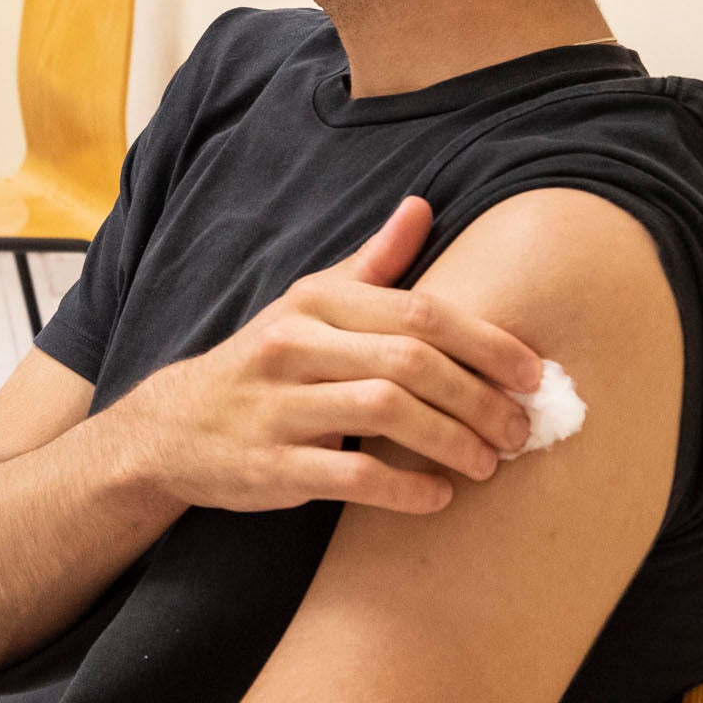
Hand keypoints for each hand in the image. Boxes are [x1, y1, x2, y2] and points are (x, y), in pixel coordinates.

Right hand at [97, 198, 546, 515]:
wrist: (172, 429)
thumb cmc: (262, 364)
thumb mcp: (307, 305)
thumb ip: (370, 265)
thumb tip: (422, 206)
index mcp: (313, 302)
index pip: (416, 310)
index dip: (484, 341)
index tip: (531, 373)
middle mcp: (292, 346)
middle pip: (408, 361)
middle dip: (477, 397)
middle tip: (518, 430)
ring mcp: (278, 406)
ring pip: (384, 413)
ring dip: (451, 441)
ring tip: (487, 463)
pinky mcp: (270, 465)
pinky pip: (351, 476)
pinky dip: (405, 489)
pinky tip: (437, 497)